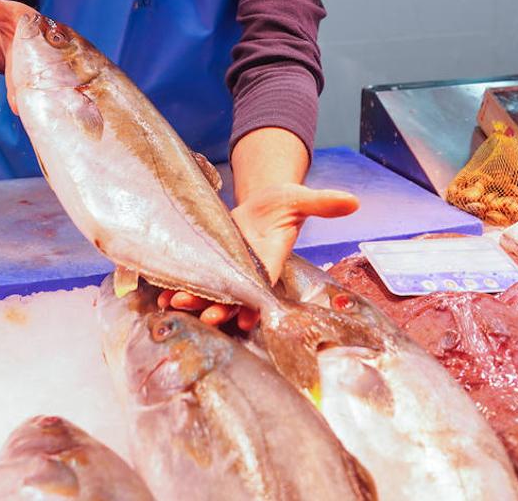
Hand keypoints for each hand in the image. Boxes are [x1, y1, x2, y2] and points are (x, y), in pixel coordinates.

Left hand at [158, 184, 359, 329]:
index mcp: (271, 260)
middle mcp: (249, 272)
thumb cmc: (283, 203)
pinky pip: (197, 282)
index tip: (245, 319)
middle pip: (235, 298)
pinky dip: (182, 289)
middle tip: (204, 316)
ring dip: (195, 301)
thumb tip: (353, 201)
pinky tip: (163, 295)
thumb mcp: (300, 199)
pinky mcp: (212, 265)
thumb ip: (323, 203)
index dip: (254, 304)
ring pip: (212, 294)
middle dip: (220, 309)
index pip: (263, 287)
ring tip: (176, 304)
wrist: (261, 203)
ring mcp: (229, 271)